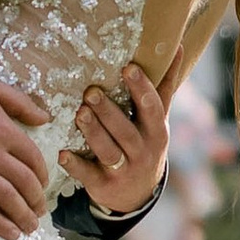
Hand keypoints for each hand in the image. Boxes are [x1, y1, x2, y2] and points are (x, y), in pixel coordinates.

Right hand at [0, 67, 51, 239]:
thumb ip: (18, 102)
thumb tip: (44, 117)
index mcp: (3, 130)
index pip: (32, 158)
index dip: (41, 174)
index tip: (42, 184)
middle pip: (24, 183)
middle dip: (35, 200)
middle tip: (39, 211)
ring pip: (6, 200)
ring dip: (22, 216)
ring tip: (29, 227)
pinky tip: (9, 233)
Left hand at [63, 62, 169, 217]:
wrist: (138, 194)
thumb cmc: (146, 142)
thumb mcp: (159, 118)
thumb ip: (165, 85)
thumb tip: (177, 45)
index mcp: (157, 131)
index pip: (152, 107)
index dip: (141, 88)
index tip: (128, 67)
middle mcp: (142, 151)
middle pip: (126, 130)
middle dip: (109, 112)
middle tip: (92, 91)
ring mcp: (123, 170)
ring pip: (108, 151)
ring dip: (93, 133)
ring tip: (80, 113)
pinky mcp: (103, 185)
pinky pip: (88, 175)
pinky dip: (75, 165)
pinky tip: (63, 153)